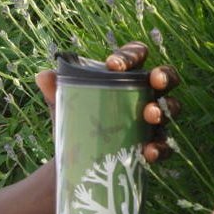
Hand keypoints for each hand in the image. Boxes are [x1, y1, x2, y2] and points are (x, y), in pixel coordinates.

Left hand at [34, 41, 180, 161]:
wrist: (74, 158)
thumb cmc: (74, 118)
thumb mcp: (63, 103)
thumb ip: (55, 90)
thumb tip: (43, 76)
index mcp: (125, 75)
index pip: (136, 55)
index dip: (130, 55)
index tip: (113, 65)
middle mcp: (145, 93)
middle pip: (166, 77)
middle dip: (164, 75)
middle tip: (154, 80)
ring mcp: (152, 120)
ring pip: (171, 108)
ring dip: (164, 109)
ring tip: (149, 115)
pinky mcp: (153, 145)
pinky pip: (164, 145)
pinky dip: (159, 148)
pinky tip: (147, 151)